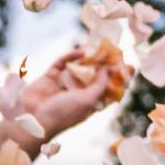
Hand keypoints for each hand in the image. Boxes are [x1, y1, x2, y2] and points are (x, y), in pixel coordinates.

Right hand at [0, 50, 114, 157]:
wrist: (33, 118)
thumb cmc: (63, 114)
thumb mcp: (88, 100)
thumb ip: (100, 85)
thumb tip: (108, 69)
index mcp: (90, 104)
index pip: (109, 90)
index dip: (119, 79)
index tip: (131, 67)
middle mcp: (78, 93)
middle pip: (96, 76)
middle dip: (105, 64)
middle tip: (117, 50)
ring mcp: (64, 84)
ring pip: (79, 67)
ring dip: (89, 57)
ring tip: (101, 45)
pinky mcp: (51, 76)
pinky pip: (62, 63)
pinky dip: (71, 56)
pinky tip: (82, 51)